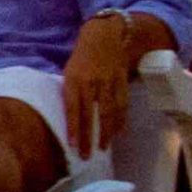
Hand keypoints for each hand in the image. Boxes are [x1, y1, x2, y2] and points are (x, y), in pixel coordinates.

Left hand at [59, 12, 160, 158]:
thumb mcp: (69, 72)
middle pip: (91, 115)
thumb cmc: (81, 58)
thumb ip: (70, 93)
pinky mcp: (122, 82)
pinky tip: (117, 133)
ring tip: (103, 148)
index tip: (73, 145)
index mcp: (74, 80)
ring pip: (109, 113)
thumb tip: (69, 117)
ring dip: (106, 133)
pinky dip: (120, 121)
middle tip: (87, 156)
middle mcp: (91, 82)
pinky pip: (122, 105)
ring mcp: (109, 82)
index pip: (73, 108)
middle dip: (89, 137)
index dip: (74, 128)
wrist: (104, 36)